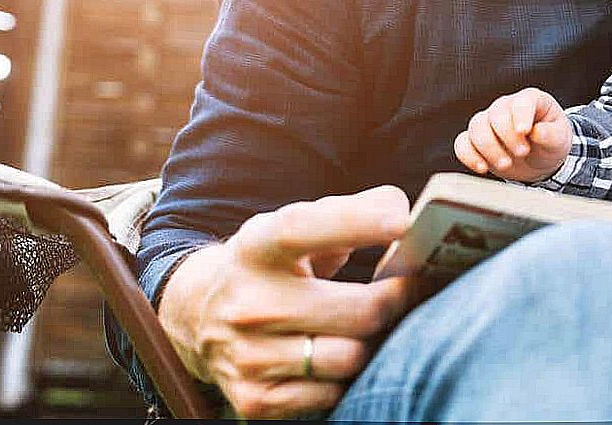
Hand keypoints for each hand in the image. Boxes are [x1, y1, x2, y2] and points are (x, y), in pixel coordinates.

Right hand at [157, 185, 419, 418]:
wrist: (199, 315)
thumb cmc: (272, 263)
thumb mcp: (294, 225)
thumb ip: (349, 213)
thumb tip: (402, 212)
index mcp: (257, 247)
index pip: (302, 229)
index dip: (357, 222)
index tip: (402, 221)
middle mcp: (248, 303)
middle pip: (360, 310)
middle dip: (399, 298)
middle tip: (412, 287)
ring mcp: (249, 356)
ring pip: (352, 356)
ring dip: (376, 340)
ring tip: (375, 322)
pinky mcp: (256, 399)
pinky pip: (333, 394)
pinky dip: (346, 377)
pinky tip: (340, 353)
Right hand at [453, 88, 570, 182]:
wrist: (541, 159)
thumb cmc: (551, 142)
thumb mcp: (560, 139)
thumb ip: (551, 134)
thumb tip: (537, 132)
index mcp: (530, 100)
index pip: (521, 101)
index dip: (521, 115)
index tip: (525, 132)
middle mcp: (506, 107)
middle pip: (496, 115)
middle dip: (506, 137)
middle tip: (521, 153)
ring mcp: (488, 122)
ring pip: (476, 127)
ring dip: (489, 148)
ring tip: (505, 164)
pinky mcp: (476, 140)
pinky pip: (462, 143)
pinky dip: (469, 156)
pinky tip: (482, 167)